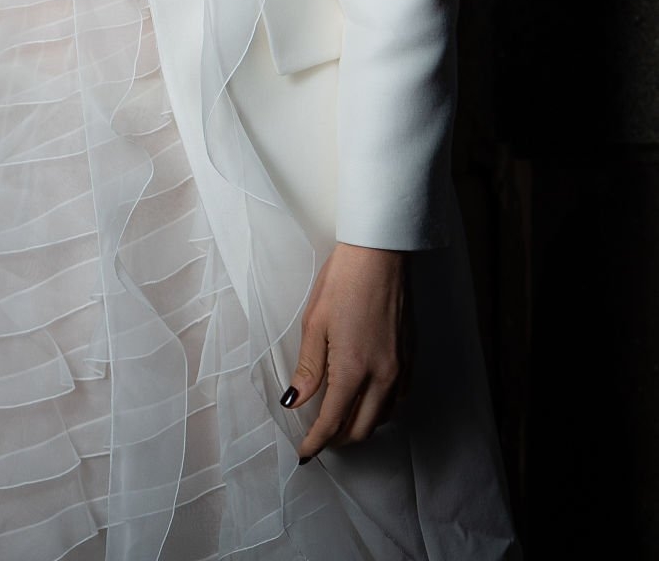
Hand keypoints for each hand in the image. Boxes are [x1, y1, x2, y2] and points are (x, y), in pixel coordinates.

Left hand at [283, 242, 413, 460]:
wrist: (381, 254)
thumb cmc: (344, 281)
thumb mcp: (315, 322)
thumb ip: (308, 368)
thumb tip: (295, 401)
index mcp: (354, 368)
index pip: (333, 421)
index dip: (316, 441)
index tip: (305, 453)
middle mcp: (383, 376)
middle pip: (361, 428)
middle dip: (337, 438)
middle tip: (317, 435)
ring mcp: (401, 369)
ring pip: (382, 417)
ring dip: (360, 425)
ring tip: (339, 417)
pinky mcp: (411, 358)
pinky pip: (398, 400)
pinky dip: (380, 409)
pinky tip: (366, 398)